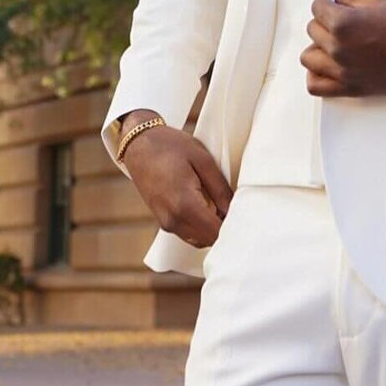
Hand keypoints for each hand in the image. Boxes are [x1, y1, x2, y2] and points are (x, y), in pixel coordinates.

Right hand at [119, 111, 231, 248]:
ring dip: (213, 229)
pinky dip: (201, 227)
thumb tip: (234, 211)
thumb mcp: (203, 160)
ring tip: (223, 206)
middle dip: (225, 229)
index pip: (216, 232)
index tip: (246, 215)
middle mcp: (172, 220)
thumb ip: (220, 189)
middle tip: (238, 209)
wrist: (139, 145)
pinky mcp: (163, 221)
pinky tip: (209, 207)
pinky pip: (188, 233)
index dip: (234, 227)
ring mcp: (165, 223)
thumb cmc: (171, 147)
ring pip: (198, 240)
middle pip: (209, 240)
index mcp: (184, 204)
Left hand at [301, 0, 385, 96]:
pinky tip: (331, 63)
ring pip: (308, 56)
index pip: (318, 7)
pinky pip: (316, 85)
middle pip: (313, 29)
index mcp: (345, 24)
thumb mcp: (384, 2)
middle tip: (343, 15)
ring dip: (319, 45)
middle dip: (326, 19)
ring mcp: (343, 72)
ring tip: (336, 40)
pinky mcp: (352, 88)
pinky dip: (318, 73)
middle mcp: (339, 49)